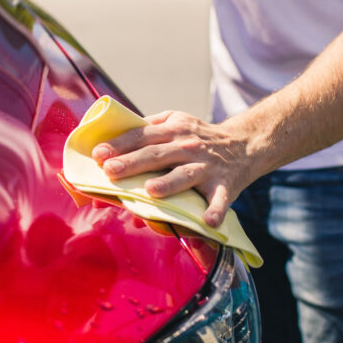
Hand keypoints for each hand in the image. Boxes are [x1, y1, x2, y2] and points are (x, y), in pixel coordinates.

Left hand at [91, 111, 255, 227]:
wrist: (245, 144)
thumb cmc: (200, 136)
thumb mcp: (176, 121)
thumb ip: (148, 127)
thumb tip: (112, 139)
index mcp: (173, 130)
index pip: (141, 135)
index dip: (120, 144)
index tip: (98, 154)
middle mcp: (188, 146)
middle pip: (156, 155)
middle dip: (132, 162)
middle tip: (111, 170)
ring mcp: (206, 167)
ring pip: (185, 175)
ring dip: (168, 183)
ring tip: (150, 191)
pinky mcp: (224, 185)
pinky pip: (220, 199)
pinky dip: (216, 210)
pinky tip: (208, 222)